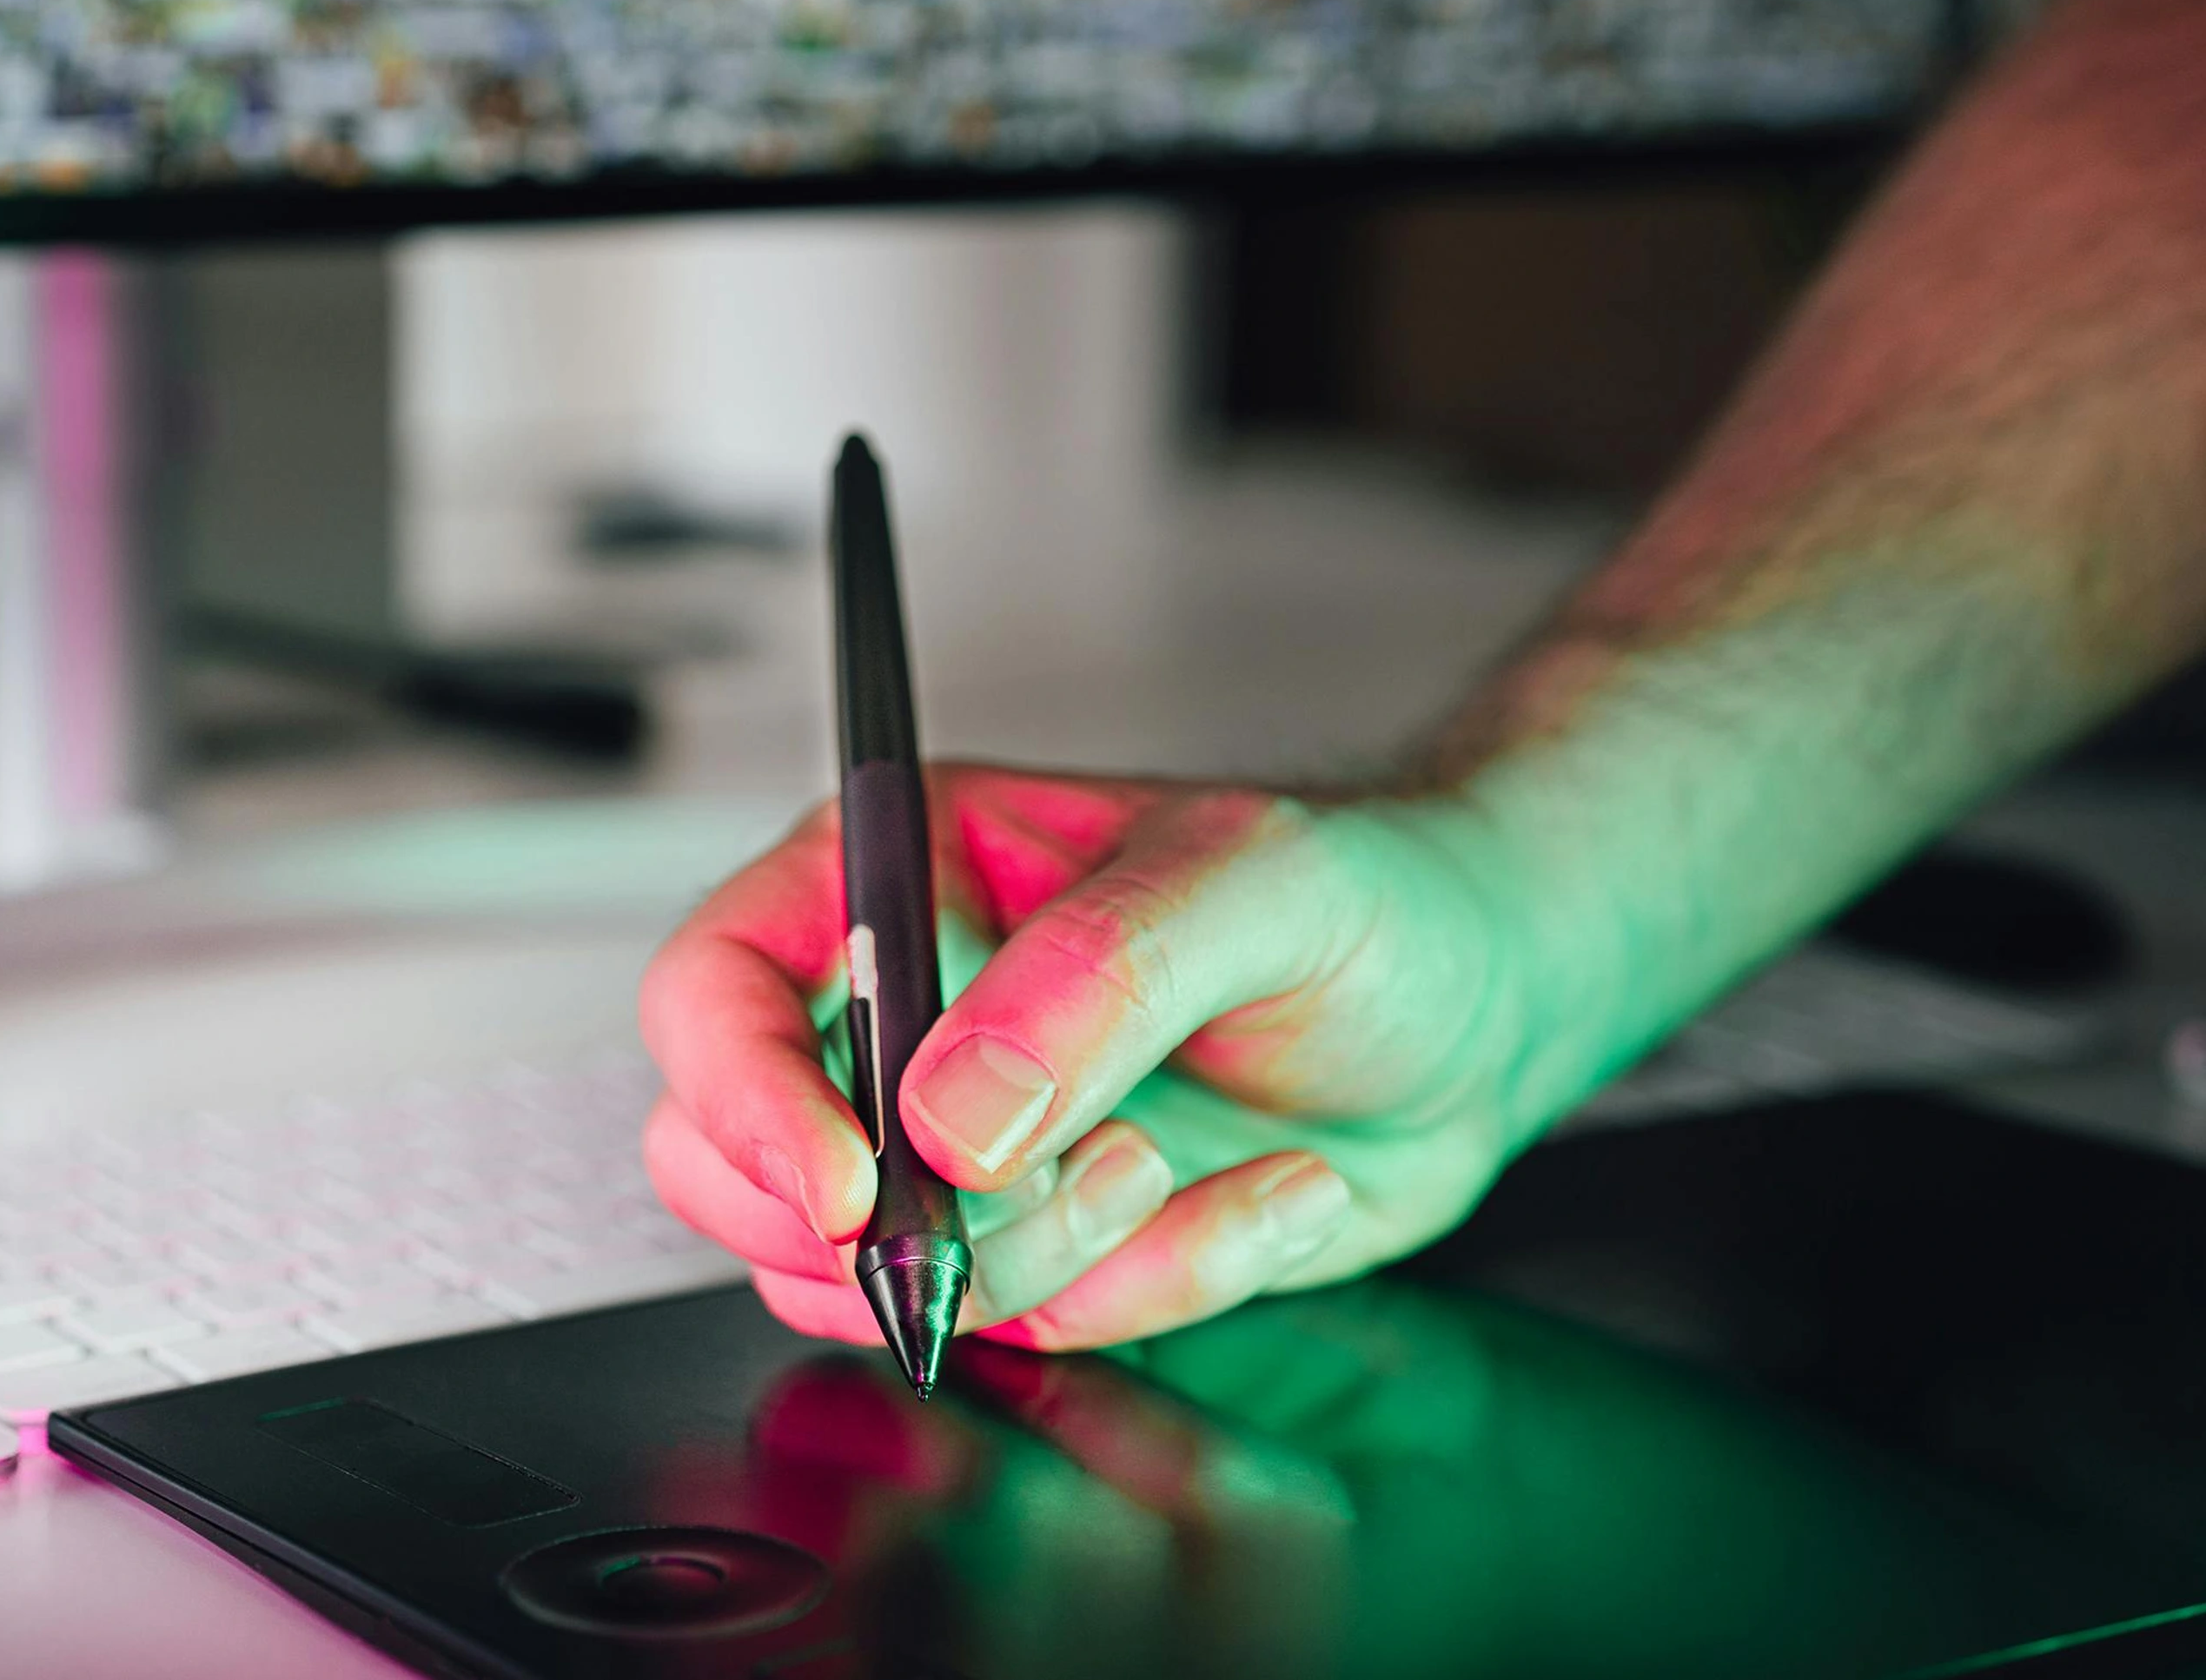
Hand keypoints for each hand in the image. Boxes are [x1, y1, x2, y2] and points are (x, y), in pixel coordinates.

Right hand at [637, 764, 1606, 1350]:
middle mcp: (903, 1019)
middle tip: (1037, 1189)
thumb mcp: (1253, 879)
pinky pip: (1029, 1327)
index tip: (855, 1181)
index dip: (747, 1096)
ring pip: (868, 1278)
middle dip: (874, 1223)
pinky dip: (1160, 1285)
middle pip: (728, 1162)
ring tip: (1171, 1157)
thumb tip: (949, 1117)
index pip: (718, 987)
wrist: (1488, 1002)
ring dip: (1041, 1258)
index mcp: (901, 878)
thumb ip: (1094, 976)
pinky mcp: (1044, 1248)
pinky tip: (1265, 1192)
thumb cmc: (1370, 893)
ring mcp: (959, 1151)